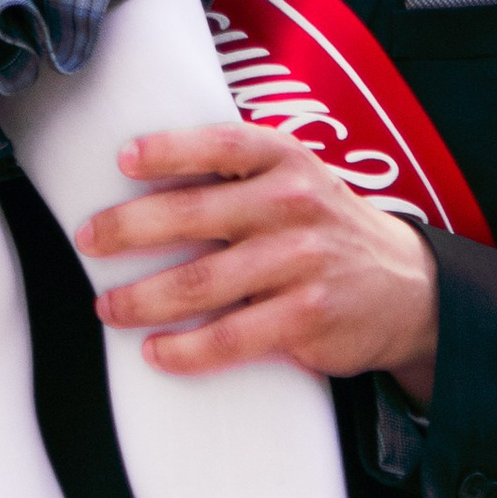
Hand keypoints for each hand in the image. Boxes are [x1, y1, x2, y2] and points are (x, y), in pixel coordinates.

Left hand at [78, 124, 440, 401]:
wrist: (408, 287)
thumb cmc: (326, 226)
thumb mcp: (298, 178)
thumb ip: (238, 173)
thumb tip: (144, 179)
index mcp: (286, 161)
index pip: (220, 146)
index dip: (169, 149)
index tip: (122, 160)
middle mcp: (292, 204)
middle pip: (192, 214)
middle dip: (127, 229)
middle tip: (89, 241)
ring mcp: (300, 262)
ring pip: (201, 283)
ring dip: (142, 298)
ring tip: (109, 307)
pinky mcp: (306, 316)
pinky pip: (230, 337)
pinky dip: (184, 349)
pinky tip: (156, 351)